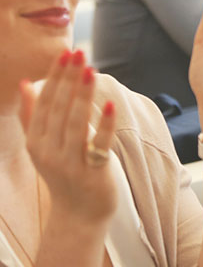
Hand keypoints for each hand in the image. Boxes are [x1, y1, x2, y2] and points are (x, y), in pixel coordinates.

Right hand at [19, 50, 116, 223]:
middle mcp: (49, 152)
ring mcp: (70, 163)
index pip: (45, 103)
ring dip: (83, 96)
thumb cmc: (63, 173)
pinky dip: (105, 125)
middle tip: (79, 53)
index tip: (65, 53)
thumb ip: (32, 115)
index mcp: (36, 142)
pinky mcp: (93, 172)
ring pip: (76, 124)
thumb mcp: (41, 146)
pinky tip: (111, 104)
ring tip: (91, 69)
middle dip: (68, 79)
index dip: (55, 77)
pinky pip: (100, 145)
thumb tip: (26, 82)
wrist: (79, 213)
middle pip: (59, 110)